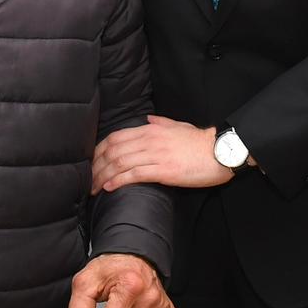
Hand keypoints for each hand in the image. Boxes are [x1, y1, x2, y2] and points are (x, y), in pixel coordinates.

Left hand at [91, 116, 234, 192]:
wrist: (220, 151)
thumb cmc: (200, 141)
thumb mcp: (178, 126)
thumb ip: (160, 123)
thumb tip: (147, 120)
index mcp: (151, 130)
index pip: (116, 137)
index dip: (99, 150)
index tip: (91, 161)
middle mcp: (150, 140)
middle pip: (113, 150)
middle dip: (96, 165)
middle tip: (87, 178)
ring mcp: (156, 155)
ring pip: (120, 163)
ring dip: (103, 176)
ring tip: (93, 187)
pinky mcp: (164, 171)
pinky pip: (135, 175)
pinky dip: (119, 180)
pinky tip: (109, 187)